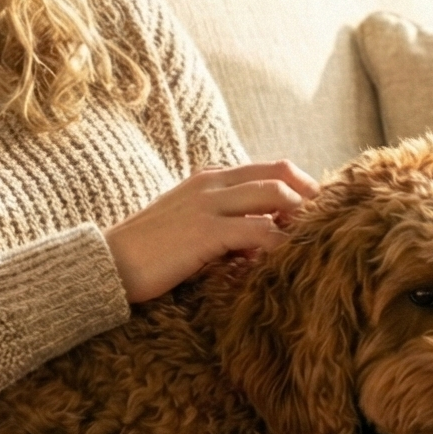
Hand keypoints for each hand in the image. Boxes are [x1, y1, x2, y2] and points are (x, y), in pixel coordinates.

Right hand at [105, 160, 317, 302]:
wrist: (106, 264)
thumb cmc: (146, 252)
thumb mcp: (187, 226)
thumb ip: (221, 223)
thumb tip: (258, 240)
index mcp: (208, 178)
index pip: (267, 168)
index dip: (298, 186)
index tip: (315, 211)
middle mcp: (211, 184)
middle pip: (279, 173)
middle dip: (309, 196)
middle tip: (326, 223)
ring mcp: (209, 205)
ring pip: (275, 195)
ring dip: (299, 217)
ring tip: (313, 240)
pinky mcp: (206, 232)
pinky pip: (259, 231)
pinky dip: (280, 244)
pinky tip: (286, 261)